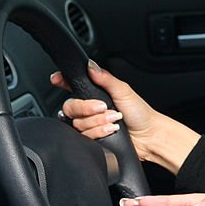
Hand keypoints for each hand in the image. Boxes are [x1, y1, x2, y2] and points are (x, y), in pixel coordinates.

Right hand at [50, 60, 199, 173]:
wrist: (148, 136)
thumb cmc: (140, 113)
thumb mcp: (124, 91)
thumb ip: (106, 79)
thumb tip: (91, 65)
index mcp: (96, 94)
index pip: (73, 86)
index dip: (62, 82)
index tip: (57, 79)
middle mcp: (89, 109)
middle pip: (69, 107)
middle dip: (87, 108)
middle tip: (103, 107)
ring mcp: (89, 125)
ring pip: (76, 123)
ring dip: (97, 122)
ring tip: (113, 121)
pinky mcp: (90, 140)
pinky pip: (82, 137)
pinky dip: (97, 133)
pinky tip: (109, 131)